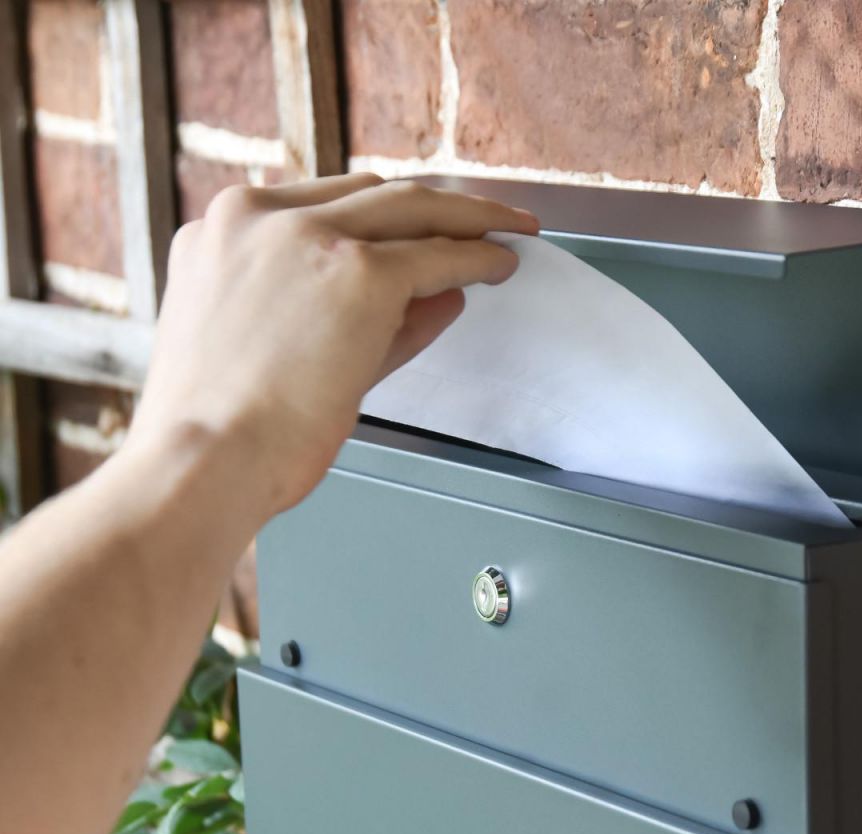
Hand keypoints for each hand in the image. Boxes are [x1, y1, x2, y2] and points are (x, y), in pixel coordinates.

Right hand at [131, 175, 538, 518]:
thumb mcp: (276, 352)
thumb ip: (357, 317)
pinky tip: (501, 265)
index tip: (413, 226)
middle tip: (480, 217)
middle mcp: (259, 218)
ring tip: (508, 228)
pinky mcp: (358, 272)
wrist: (201, 461)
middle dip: (434, 203)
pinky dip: (478, 257)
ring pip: (411, 205)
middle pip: (371, 192)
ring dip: (469, 216)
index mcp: (224, 233)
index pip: (322, 205)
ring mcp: (308, 237)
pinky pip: (438, 254)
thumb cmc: (224, 434)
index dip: (380, 215)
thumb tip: (434, 295)